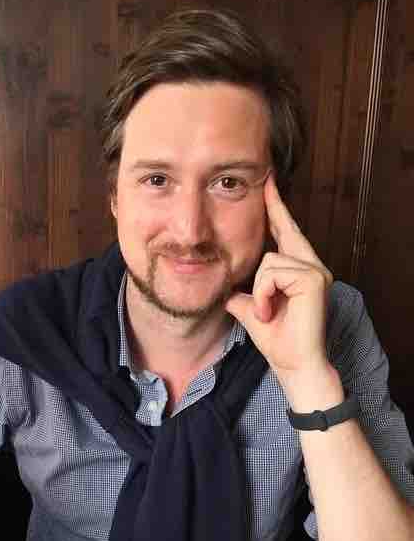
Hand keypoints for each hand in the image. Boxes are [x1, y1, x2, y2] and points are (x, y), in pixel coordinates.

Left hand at [224, 175, 340, 408]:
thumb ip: (242, 291)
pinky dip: (264, 293)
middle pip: (285, 230)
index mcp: (297, 269)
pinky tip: (270, 311)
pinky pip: (272, 272)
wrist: (292, 362)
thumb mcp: (250, 308)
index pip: (285, 233)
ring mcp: (315, 269)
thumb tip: (224, 285)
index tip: (268, 185)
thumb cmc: (274, 338)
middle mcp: (311, 265)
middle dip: (274, 205)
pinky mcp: (314, 278)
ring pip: (268, 260)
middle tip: (266, 177)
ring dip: (259, 290)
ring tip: (266, 311)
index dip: (276, 210)